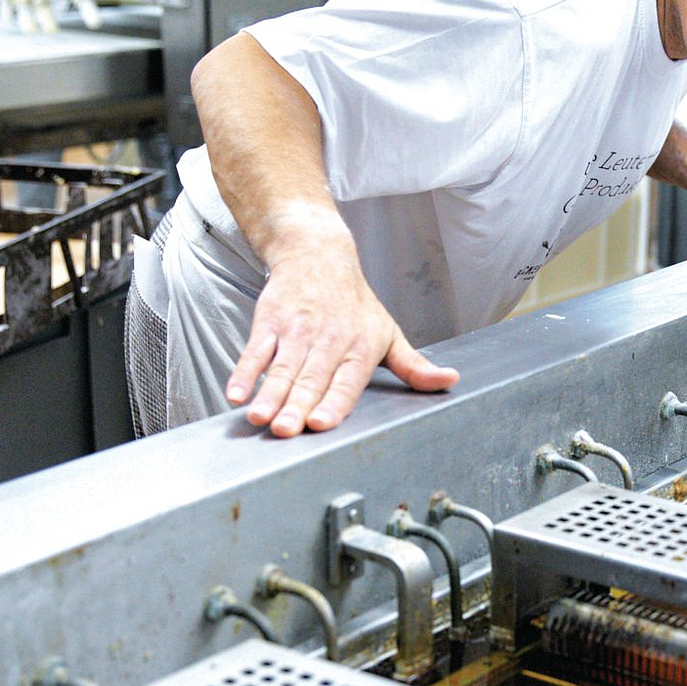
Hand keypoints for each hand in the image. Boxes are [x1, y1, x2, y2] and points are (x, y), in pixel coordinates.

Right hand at [227, 230, 457, 435]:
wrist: (318, 255)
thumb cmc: (355, 304)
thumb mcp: (390, 333)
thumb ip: (415, 365)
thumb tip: (450, 381)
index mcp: (359, 348)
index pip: (346, 381)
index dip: (334, 402)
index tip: (321, 423)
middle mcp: (328, 340)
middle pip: (311, 379)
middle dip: (297, 405)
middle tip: (287, 430)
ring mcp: (296, 331)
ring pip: (282, 369)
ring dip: (269, 395)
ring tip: (260, 419)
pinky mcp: (269, 322)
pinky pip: (255, 351)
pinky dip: (244, 372)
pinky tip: (236, 394)